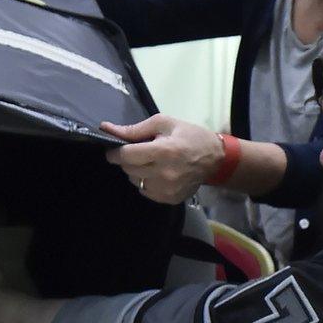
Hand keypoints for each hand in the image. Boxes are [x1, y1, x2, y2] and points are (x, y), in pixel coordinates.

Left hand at [102, 116, 224, 203]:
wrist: (216, 158)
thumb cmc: (189, 136)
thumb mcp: (164, 124)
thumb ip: (135, 129)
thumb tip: (107, 128)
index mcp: (164, 151)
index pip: (126, 155)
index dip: (115, 152)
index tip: (113, 149)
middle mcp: (164, 173)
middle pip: (128, 169)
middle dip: (127, 160)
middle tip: (139, 152)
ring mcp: (167, 189)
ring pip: (135, 181)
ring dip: (137, 171)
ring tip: (151, 162)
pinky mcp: (170, 199)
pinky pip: (145, 191)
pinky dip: (146, 182)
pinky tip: (158, 173)